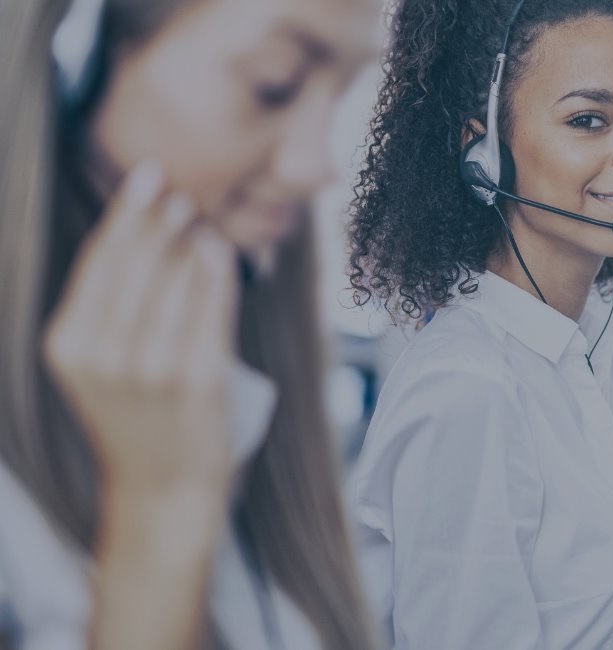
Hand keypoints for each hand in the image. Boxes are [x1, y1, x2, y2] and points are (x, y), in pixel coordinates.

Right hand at [43, 162, 239, 503]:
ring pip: (173, 281)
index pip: (99, 262)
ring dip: (189, 240)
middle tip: (177, 188)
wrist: (164, 488)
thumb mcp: (100, 362)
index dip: (124, 213)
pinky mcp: (194, 379)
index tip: (146, 175)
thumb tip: (144, 229)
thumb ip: (110, 306)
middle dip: (157, 218)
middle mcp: (102, 354)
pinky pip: (209, 310)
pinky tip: (220, 252)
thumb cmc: (139, 417)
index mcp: (69, 344)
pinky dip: (216, 274)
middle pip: (134, 263)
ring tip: (200, 217)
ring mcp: (149, 367)